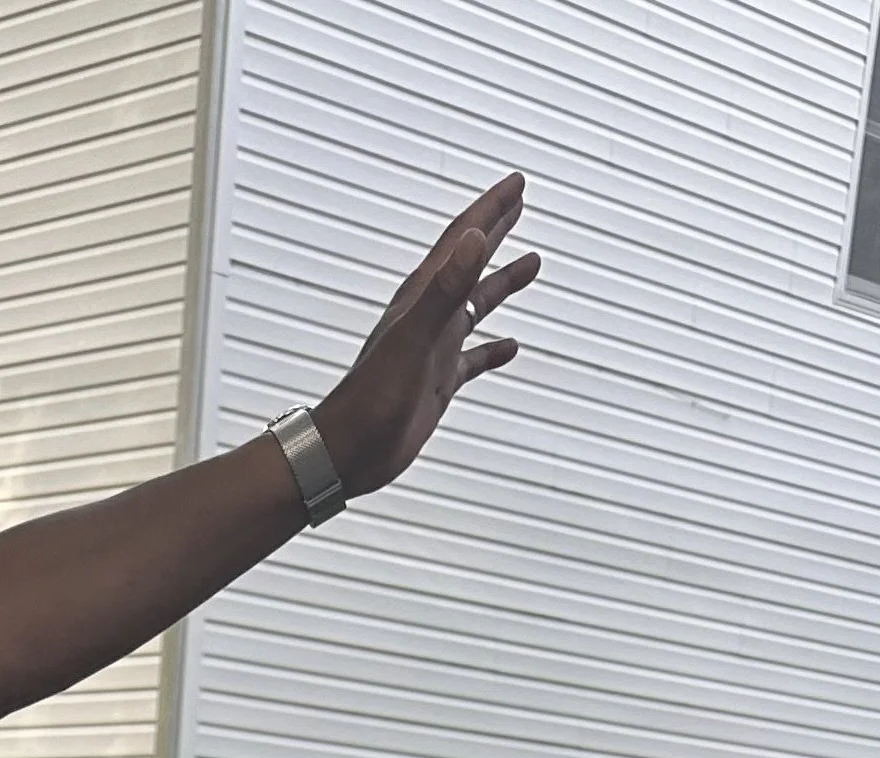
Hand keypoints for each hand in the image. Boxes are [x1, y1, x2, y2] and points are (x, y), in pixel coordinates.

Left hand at [312, 176, 538, 499]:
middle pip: (468, 261)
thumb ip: (445, 288)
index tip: (517, 184)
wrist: (348, 451)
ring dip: (501, 283)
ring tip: (531, 263)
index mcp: (422, 297)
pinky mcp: (437, 382)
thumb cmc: (372, 399)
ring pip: (474, 305)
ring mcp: (434, 349)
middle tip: (520, 202)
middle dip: (495, 230)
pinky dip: (493, 349)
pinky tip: (510, 347)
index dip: (490, 209)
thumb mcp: (414, 338)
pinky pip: (472, 358)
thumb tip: (474, 238)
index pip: (461, 240)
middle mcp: (429, 316)